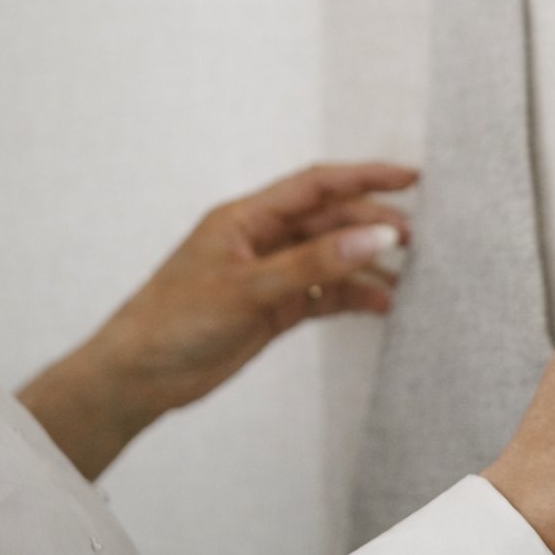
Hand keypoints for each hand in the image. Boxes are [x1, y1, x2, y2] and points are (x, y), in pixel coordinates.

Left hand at [21, 162, 417, 477]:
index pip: (315, 186)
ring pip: (330, 259)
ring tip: (409, 275)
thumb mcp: (248, 287)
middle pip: (329, 221)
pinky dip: (352, 297)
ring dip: (366, 264)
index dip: (364, 177)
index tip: (410, 179)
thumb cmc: (175, 320)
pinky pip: (323, 294)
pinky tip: (381, 305)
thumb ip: (314, 261)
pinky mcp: (274, 309)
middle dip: (372, 224)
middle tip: (416, 238)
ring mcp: (269, 275)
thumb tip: (377, 236)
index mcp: (247, 218)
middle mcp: (262, 240)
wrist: (139, 377)